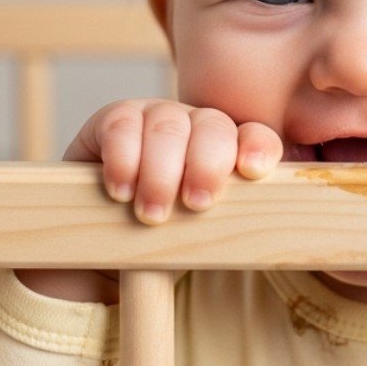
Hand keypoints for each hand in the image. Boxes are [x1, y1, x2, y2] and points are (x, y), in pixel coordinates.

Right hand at [64, 99, 281, 224]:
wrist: (102, 240)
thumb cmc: (160, 242)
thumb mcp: (198, 238)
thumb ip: (227, 234)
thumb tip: (264, 248)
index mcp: (228, 150)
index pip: (256, 138)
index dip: (258, 148)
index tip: (253, 171)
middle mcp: (196, 126)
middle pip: (214, 126)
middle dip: (206, 165)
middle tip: (196, 205)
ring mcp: (156, 117)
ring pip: (169, 125)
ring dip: (161, 172)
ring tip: (151, 215)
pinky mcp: (115, 119)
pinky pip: (122, 125)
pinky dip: (123, 159)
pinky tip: (121, 191)